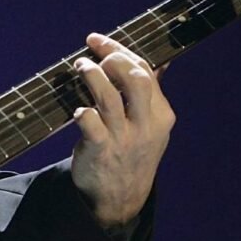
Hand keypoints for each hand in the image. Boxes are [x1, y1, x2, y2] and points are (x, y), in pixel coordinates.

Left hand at [69, 33, 175, 228]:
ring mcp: (124, 138)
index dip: (120, 50)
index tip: (98, 41)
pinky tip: (77, 109)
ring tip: (80, 67)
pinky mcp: (101, 150)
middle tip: (93, 55)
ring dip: (92, 75)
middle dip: (112, 58)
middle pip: (135, 79)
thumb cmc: (133, 154)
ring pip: (108, 96)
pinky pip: (90, 122)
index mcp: (162, 115)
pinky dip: (81, 111)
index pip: (145, 71)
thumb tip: (161, 63)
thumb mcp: (152, 126)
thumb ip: (153, 94)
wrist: (120, 200)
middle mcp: (145, 125)